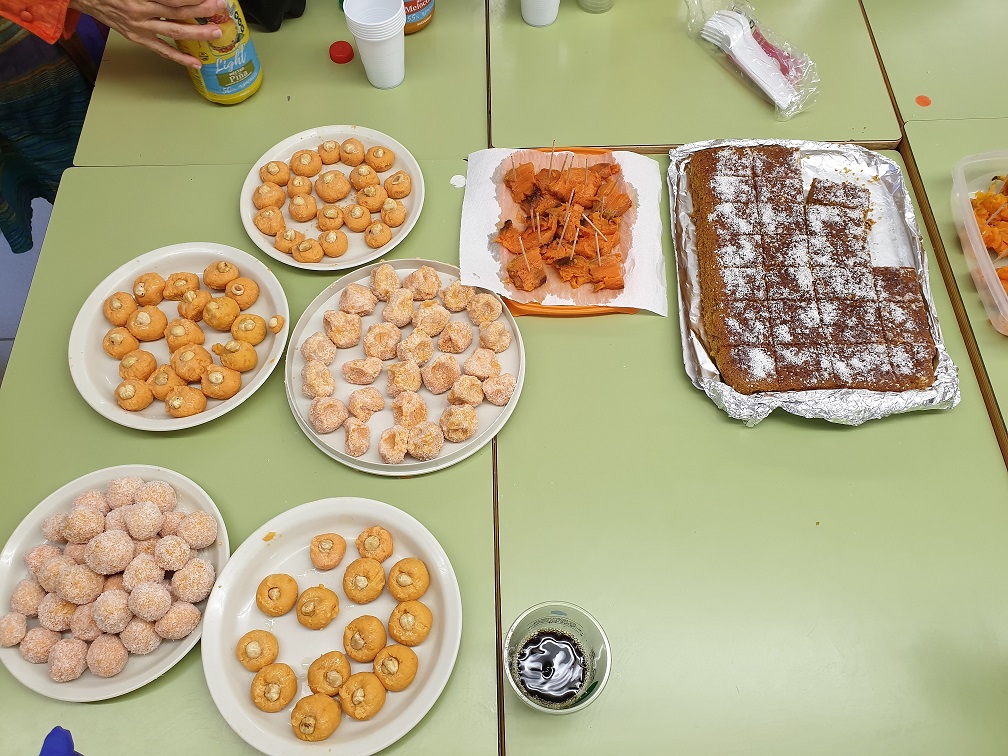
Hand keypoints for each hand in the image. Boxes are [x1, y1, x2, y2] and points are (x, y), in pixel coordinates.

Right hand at [68, 0, 230, 67]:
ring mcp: (139, 27)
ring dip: (197, 33)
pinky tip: (196, 63)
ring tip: (215, 32)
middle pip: (177, 12)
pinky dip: (180, 58)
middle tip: (218, 7)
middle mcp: (139, 11)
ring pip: (173, 31)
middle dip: (200, 10)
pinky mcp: (138, 39)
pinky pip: (162, 50)